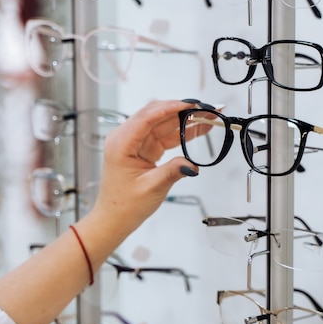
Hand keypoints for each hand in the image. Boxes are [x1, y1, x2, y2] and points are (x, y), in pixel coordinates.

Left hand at [90, 99, 200, 237]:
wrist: (114, 218)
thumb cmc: (124, 205)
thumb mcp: (151, 188)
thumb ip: (173, 172)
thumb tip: (192, 164)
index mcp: (121, 143)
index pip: (147, 117)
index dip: (170, 108)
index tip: (191, 104)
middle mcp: (125, 138)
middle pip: (156, 116)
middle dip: (182, 111)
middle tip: (206, 109)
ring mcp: (135, 142)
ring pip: (163, 124)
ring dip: (185, 120)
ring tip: (208, 117)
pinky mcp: (143, 148)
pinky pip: (164, 135)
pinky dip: (181, 132)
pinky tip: (198, 129)